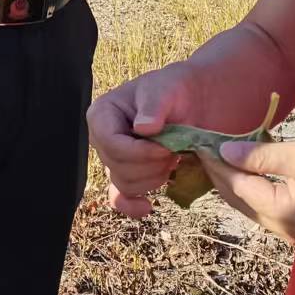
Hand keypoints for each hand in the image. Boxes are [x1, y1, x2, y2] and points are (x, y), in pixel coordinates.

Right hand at [89, 62, 206, 217]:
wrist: (192, 102)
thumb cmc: (175, 89)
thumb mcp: (165, 88)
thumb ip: (155, 105)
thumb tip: (144, 128)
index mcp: (102, 114)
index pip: (111, 145)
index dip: (140, 152)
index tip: (167, 146)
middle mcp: (101, 139)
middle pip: (118, 169)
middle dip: (151, 164)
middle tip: (175, 149)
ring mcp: (113, 160)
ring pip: (126, 185)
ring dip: (155, 177)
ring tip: (173, 157)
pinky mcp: (126, 175)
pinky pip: (120, 199)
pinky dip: (131, 206)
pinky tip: (148, 206)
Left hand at [200, 136, 294, 242]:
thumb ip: (261, 156)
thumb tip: (225, 153)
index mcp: (282, 212)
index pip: (236, 186)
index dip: (216, 163)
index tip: (200, 141)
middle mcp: (282, 230)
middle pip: (238, 201)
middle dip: (219, 174)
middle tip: (204, 146)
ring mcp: (291, 233)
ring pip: (249, 207)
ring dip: (233, 183)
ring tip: (218, 155)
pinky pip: (264, 210)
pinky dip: (251, 191)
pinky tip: (245, 172)